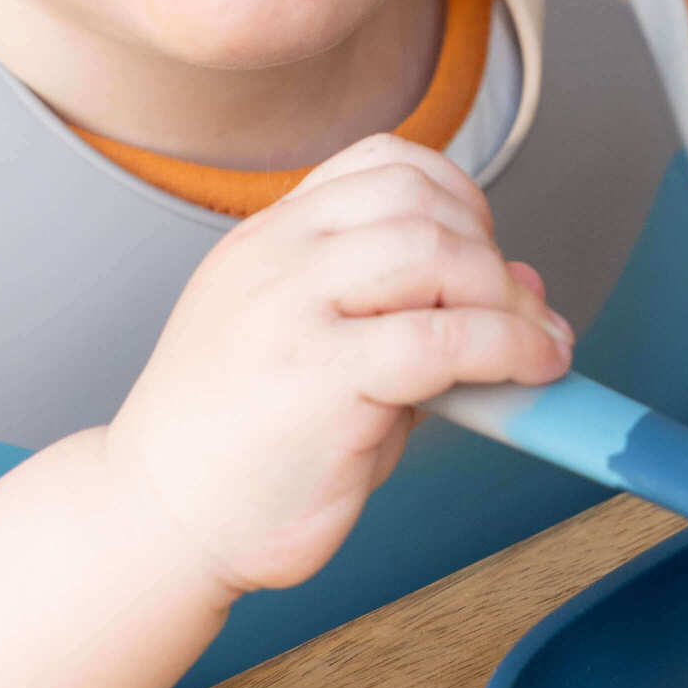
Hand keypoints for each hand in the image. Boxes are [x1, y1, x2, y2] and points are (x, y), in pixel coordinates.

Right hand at [104, 134, 572, 596]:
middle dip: (489, 248)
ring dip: (504, 294)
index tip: (484, 254)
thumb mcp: (315, 355)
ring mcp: (291, 311)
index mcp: (266, 240)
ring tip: (532, 344)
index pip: (381, 164)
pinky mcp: (320, 377)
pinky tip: (532, 371)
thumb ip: (405, 317)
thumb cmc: (236, 453)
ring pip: (432, 249)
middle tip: (518, 312)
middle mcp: (275, 258)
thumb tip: (521, 290)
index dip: (457, 198)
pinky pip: (442, 337)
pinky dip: (509, 346)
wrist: (155, 523)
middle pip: (416, 197)